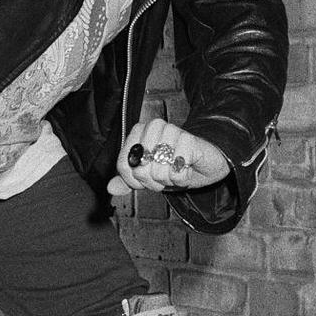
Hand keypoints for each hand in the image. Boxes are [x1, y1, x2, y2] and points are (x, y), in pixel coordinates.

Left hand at [108, 119, 230, 198]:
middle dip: (153, 181)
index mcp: (138, 131)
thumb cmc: (175, 166)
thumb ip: (128, 180)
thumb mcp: (148, 175)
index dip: (134, 181)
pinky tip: (187, 168)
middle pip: (140, 169)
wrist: (205, 163)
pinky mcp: (189, 140)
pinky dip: (182, 177)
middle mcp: (154, 127)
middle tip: (166, 175)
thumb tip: (110, 188)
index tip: (147, 179)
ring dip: (169, 179)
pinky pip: (176, 171)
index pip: (123, 165)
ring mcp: (172, 131)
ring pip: (158, 171)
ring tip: (177, 170)